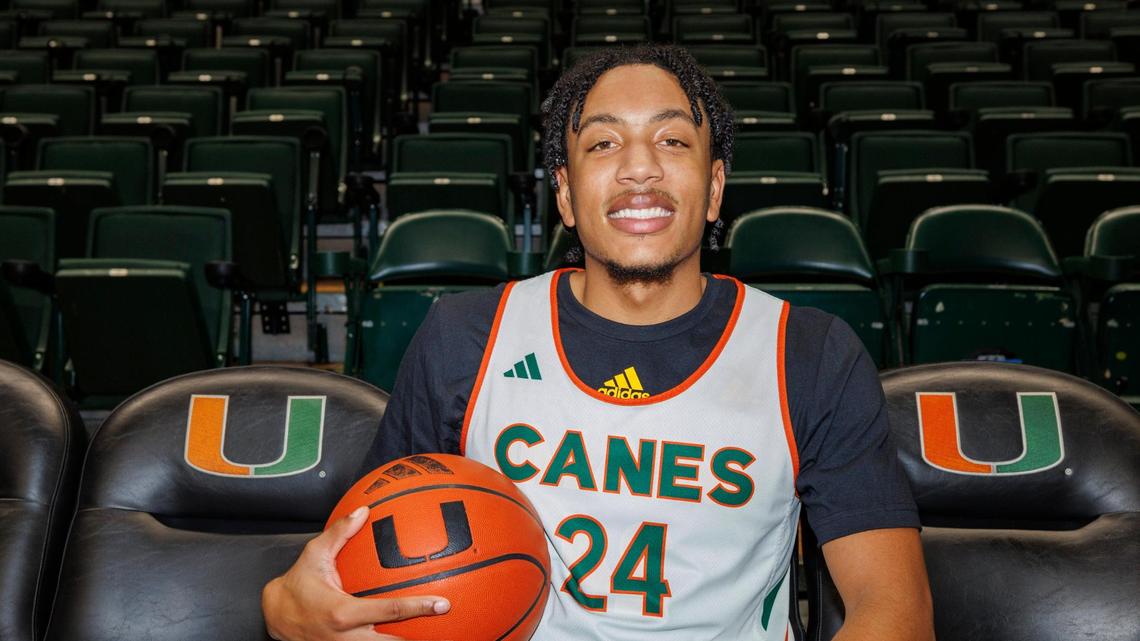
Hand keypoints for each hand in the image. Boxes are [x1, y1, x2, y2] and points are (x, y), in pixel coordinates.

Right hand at [262, 506, 450, 640]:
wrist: (274, 617)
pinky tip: (408, 635)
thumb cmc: (297, 585)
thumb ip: (340, 533)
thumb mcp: (314, 555)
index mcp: (343, 613)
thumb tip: (363, 511)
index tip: (442, 604)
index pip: (390, 610)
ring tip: (432, 636)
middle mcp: (347, 637)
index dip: (418, 607)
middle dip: (418, 638)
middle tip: (444, 627)